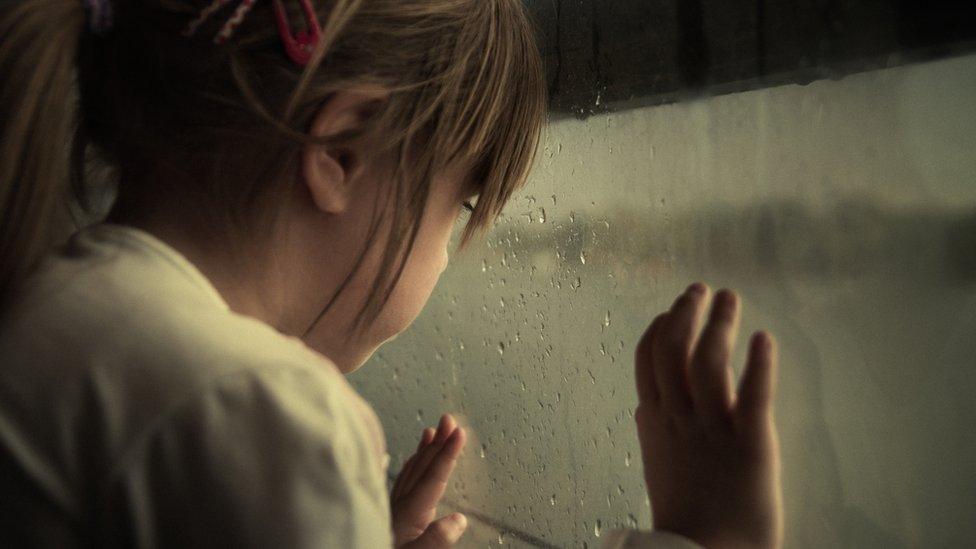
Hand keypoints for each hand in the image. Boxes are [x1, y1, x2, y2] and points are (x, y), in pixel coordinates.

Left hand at [391, 414, 467, 547]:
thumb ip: (434, 542)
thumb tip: (458, 520)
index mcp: (407, 518)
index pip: (432, 480)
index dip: (447, 454)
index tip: (460, 430)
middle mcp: (395, 511)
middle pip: (419, 471)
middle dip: (437, 444)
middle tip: (450, 419)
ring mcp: (387, 513)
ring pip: (405, 475)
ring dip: (420, 453)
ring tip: (430, 432)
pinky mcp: (380, 519)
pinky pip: (392, 487)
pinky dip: (397, 471)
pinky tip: (394, 461)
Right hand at [634, 283, 783, 548]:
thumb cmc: (686, 516)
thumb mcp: (657, 466)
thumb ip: (653, 431)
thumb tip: (643, 405)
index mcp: (655, 423)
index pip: (648, 360)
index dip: (659, 327)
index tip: (672, 309)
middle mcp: (679, 419)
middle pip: (675, 350)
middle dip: (686, 313)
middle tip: (701, 290)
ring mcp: (714, 429)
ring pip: (709, 363)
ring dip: (720, 324)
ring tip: (731, 299)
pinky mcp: (752, 444)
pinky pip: (755, 395)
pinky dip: (760, 363)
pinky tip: (765, 338)